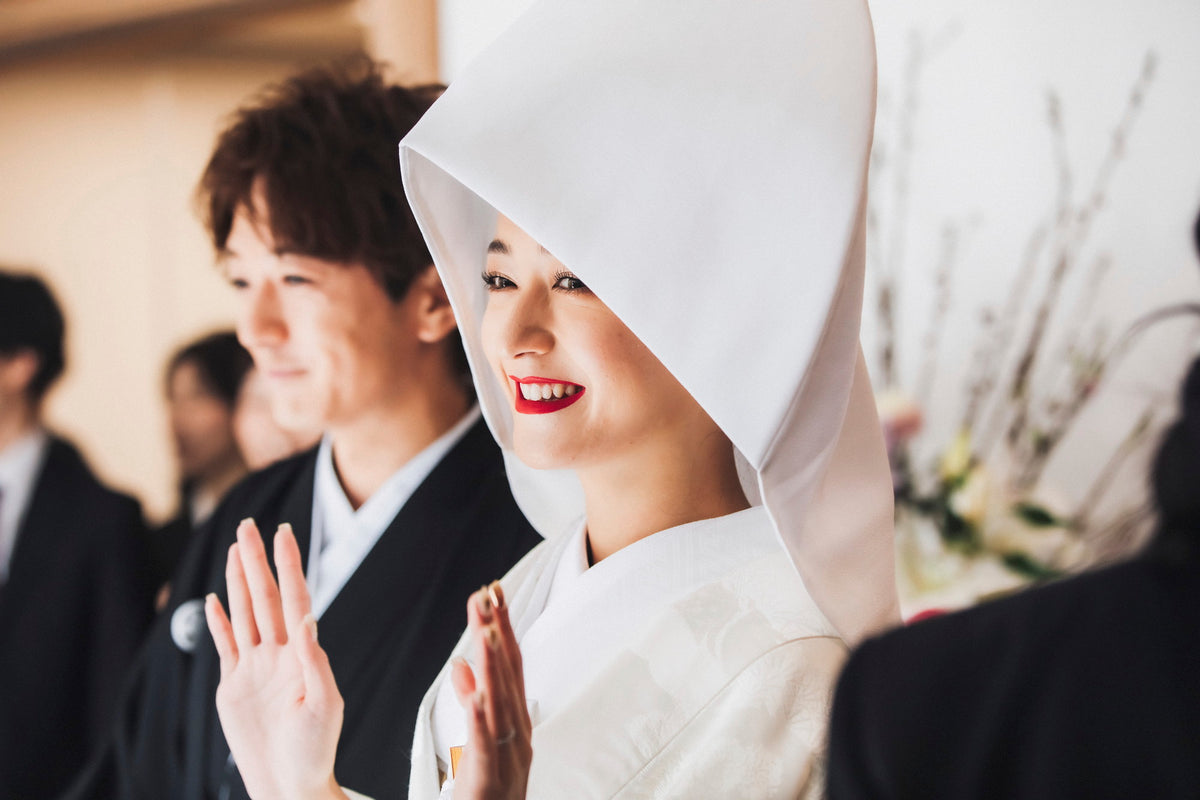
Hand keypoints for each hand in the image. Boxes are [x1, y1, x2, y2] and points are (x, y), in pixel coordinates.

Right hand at [205, 519, 348, 799]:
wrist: (289, 782)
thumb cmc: (315, 748)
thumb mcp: (324, 703)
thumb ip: (314, 660)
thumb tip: (308, 619)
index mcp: (302, 653)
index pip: (295, 598)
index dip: (289, 565)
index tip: (284, 532)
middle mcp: (278, 653)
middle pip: (264, 597)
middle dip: (257, 560)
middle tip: (249, 525)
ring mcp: (255, 667)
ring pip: (244, 613)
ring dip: (238, 580)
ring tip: (235, 549)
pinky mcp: (233, 685)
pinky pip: (225, 646)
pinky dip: (219, 622)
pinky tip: (214, 599)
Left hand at [451, 583, 531, 799]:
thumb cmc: (489, 791)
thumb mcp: (481, 741)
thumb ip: (473, 702)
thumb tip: (461, 664)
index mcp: (515, 722)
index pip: (510, 665)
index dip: (502, 627)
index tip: (492, 590)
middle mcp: (518, 734)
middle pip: (508, 675)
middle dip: (498, 632)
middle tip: (488, 592)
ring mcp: (508, 758)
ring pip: (500, 703)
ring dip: (494, 664)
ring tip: (487, 629)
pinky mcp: (488, 781)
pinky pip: (483, 746)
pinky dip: (480, 718)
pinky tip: (476, 693)